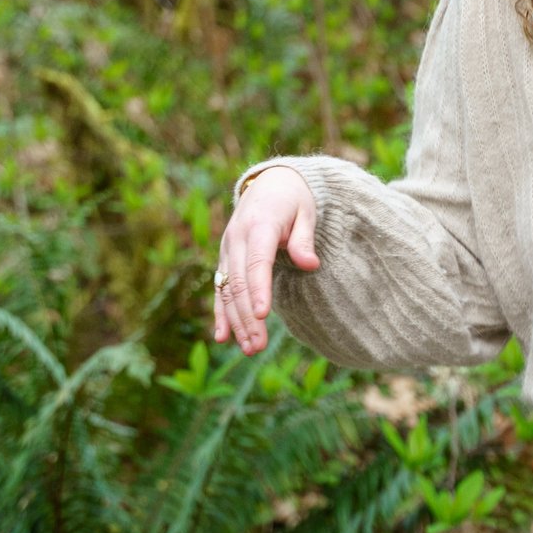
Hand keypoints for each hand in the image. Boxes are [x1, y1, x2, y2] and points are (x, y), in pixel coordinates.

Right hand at [211, 166, 318, 356]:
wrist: (270, 183)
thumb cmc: (293, 200)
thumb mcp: (306, 212)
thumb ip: (304, 239)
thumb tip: (311, 264)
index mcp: (259, 224)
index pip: (257, 262)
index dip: (259, 289)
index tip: (263, 315)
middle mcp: (237, 238)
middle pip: (240, 283)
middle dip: (248, 316)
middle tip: (258, 347)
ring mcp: (228, 250)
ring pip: (229, 290)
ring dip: (237, 321)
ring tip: (249, 349)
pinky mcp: (225, 259)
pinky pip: (221, 289)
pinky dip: (221, 313)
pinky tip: (223, 337)